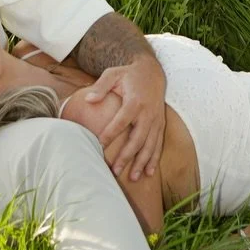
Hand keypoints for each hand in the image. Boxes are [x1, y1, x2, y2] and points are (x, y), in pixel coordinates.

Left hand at [84, 56, 165, 181]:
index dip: (111, 133)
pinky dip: (154, 158)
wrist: (153, 72)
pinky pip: (158, 144)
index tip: (100, 144)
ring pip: (150, 145)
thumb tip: (88, 99)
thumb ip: (100, 86)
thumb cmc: (129, 74)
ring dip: (142, 162)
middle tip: (115, 170)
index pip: (122, 120)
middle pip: (138, 138)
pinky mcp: (161, 124)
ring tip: (133, 178)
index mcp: (135, 101)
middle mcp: (148, 113)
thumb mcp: (113, 74)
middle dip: (127, 156)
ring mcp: (156, 120)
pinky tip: (148, 172)